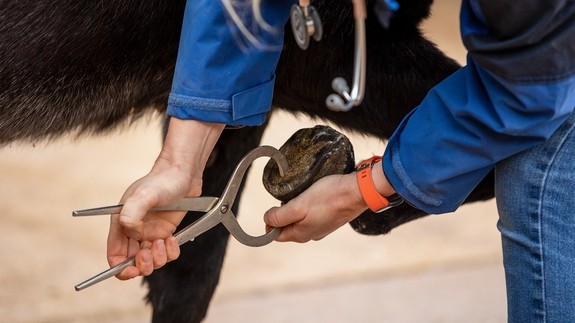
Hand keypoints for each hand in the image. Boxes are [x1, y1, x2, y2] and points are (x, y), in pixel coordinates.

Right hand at [107, 118, 223, 278]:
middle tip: (149, 254)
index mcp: (122, 223)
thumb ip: (133, 212)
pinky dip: (171, 252)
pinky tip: (172, 240)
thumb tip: (128, 229)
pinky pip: (167, 254)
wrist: (184, 175)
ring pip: (151, 261)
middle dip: (141, 265)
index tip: (132, 271)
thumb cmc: (162, 180)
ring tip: (163, 242)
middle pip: (132, 263)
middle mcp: (134, 231)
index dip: (120, 268)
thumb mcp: (145, 194)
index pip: (114, 254)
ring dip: (157, 258)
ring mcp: (151, 234)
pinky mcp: (166, 233)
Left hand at [263, 160, 395, 242]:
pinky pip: (311, 216)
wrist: (357, 191)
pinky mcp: (330, 219)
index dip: (270, 222)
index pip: (276, 235)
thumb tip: (267, 221)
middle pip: (287, 228)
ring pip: (300, 221)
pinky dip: (307, 208)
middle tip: (287, 199)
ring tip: (300, 196)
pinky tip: (312, 197)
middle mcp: (311, 235)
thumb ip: (280, 216)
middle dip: (282, 215)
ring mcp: (322, 228)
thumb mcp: (298, 206)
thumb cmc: (328, 197)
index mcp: (301, 235)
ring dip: (295, 210)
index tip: (274, 207)